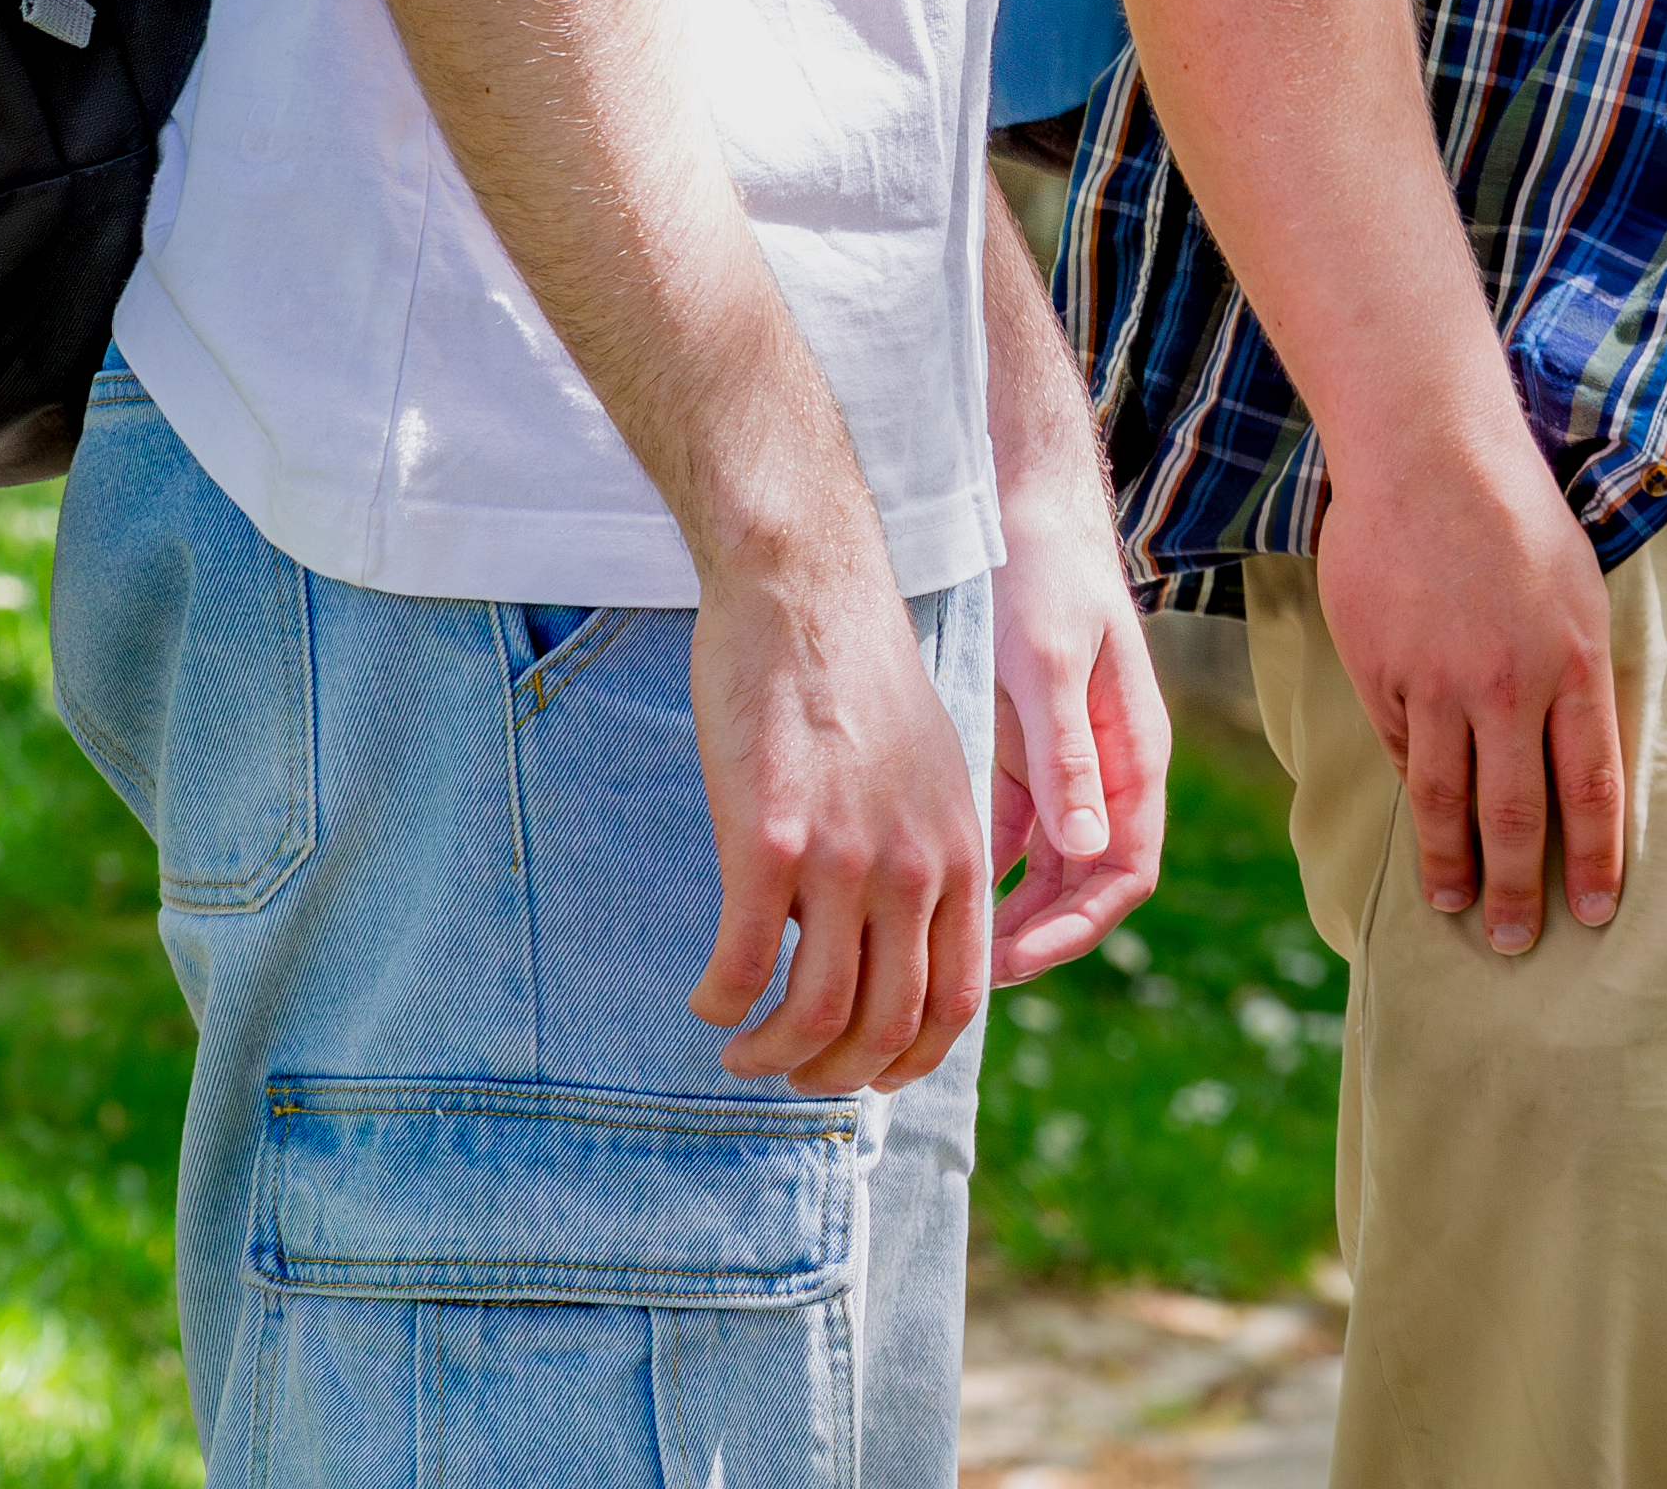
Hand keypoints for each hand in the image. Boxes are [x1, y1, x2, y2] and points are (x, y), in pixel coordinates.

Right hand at [686, 536, 995, 1093]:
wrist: (807, 592)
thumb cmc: (859, 679)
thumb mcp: (934, 772)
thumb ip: (929, 856)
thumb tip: (906, 938)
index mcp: (958, 853)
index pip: (956, 1001)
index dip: (911, 1060)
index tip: (867, 1075)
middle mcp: (913, 867)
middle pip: (888, 1025)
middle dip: (836, 1074)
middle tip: (792, 1074)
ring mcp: (842, 857)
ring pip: (817, 1013)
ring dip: (773, 1055)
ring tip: (741, 1049)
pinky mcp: (767, 840)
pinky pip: (744, 961)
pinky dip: (721, 1000)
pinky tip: (707, 998)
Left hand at [985, 466, 1170, 983]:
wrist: (1022, 510)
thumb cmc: (1046, 577)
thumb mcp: (1051, 663)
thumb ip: (1067, 754)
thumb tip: (1090, 847)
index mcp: (1135, 755)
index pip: (1126, 872)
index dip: (1077, 928)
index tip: (1011, 959)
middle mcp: (1107, 772)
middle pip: (1088, 885)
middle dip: (1036, 937)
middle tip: (961, 975)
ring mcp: (1065, 766)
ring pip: (1047, 869)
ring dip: (1007, 913)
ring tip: (941, 949)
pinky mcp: (1023, 753)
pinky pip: (1010, 834)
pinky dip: (981, 871)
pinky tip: (928, 894)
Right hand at [1315, 424, 1624, 956]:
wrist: (1428, 454)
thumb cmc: (1517, 516)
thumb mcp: (1575, 592)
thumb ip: (1570, 679)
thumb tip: (1562, 759)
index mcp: (1572, 666)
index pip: (1592, 789)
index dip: (1596, 860)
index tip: (1597, 911)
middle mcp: (1507, 688)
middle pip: (1516, 816)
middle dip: (1519, 891)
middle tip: (1515, 943)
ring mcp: (1437, 685)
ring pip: (1444, 800)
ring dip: (1451, 864)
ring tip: (1456, 906)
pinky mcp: (1380, 674)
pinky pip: (1398, 747)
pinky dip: (1410, 783)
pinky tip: (1418, 816)